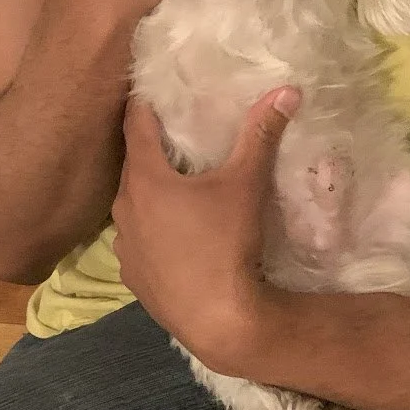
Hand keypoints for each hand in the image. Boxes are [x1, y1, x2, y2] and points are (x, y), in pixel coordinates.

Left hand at [111, 86, 301, 366]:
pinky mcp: (132, 277)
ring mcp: (125, 246)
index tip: (149, 89)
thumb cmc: (227, 243)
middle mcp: (124, 208)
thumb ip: (261, 134)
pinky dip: (152, 231)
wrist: (219, 320)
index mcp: (145, 179)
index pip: (136, 126)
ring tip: (176, 187)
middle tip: (173, 135)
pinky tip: (174, 236)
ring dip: (150, 194)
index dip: (143, 104)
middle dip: (151, 151)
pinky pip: (138, 241)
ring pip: (133, 207)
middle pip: (134, 167)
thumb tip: (286, 91)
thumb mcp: (246, 183)